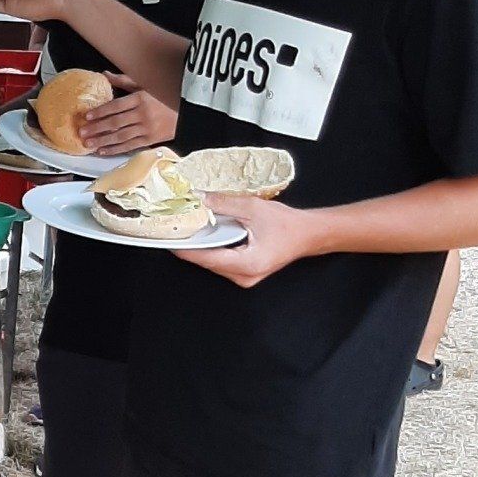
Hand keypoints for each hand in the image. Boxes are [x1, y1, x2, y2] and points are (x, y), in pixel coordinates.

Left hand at [77, 83, 177, 156]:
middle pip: (116, 122)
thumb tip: (104, 74)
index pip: (116, 106)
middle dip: (97, 128)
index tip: (87, 116)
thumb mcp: (147, 84)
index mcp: (141, 98)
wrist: (189, 112)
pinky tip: (102, 151)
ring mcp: (147, 129)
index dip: (101, 111)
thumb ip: (125, 81)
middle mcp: (143, 114)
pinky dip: (115, 149)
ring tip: (88, 144)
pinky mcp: (151, 140)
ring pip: (121, 136)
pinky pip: (130, 146)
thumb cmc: (165, 96)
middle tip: (82, 132)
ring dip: (103, 141)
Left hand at [186, 193, 319, 286]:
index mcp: (247, 264)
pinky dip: (213, 249)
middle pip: (207, 262)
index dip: (186, 248)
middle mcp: (244, 276)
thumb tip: (202, 199)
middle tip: (177, 229)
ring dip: (202, 247)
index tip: (169, 239)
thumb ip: (225, 204)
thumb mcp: (254, 209)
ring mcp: (245, 277)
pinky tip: (206, 236)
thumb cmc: (288, 225)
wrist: (308, 234)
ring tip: (189, 231)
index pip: (206, 258)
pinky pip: (222, 262)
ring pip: (213, 263)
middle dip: (192, 245)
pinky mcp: (245, 273)